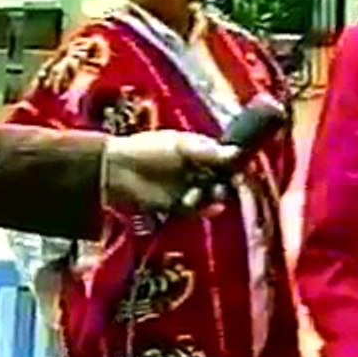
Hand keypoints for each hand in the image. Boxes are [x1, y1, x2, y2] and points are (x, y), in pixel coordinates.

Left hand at [102, 130, 238, 212]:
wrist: (117, 171)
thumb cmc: (148, 150)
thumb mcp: (181, 146)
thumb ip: (208, 152)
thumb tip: (236, 153)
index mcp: (198, 151)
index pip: (224, 158)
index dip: (233, 163)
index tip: (240, 167)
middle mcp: (195, 170)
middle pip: (221, 178)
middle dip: (228, 182)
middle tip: (233, 183)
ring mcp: (187, 188)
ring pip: (211, 195)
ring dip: (216, 195)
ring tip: (214, 193)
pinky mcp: (178, 207)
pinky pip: (198, 210)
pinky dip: (205, 209)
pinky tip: (212, 208)